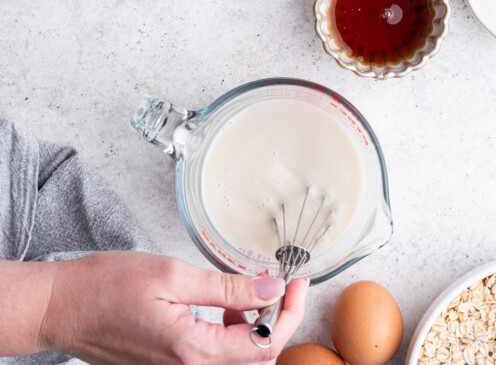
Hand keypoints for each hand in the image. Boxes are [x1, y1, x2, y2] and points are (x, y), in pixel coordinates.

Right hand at [40, 251, 307, 363]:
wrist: (62, 306)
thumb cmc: (106, 287)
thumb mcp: (173, 275)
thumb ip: (228, 286)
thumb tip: (271, 287)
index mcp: (193, 350)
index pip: (264, 343)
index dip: (288, 312)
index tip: (298, 283)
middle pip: (256, 353)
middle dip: (275, 316)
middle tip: (281, 283)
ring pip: (238, 354)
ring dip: (254, 322)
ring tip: (249, 289)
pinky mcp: (172, 361)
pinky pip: (216, 352)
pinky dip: (231, 328)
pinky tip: (225, 303)